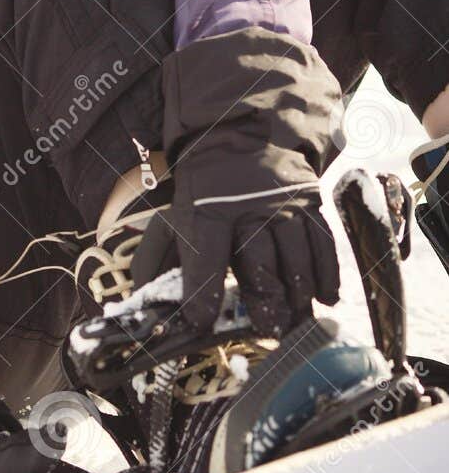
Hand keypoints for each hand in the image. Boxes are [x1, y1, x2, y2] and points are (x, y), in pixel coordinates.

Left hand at [133, 177, 339, 336]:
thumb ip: (153, 261)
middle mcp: (247, 206)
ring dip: (298, 295)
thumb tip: (144, 304)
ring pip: (296, 256)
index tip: (203, 320)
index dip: (203, 290)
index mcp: (206, 210)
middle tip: (267, 331)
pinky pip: (323, 242)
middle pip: (259, 260)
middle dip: (263, 301)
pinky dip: (327, 274)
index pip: (204, 254)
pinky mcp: (308, 201)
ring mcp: (282, 203)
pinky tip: (325, 299)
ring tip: (294, 323)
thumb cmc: (201, 195)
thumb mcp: (170, 217)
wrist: (234, 141)